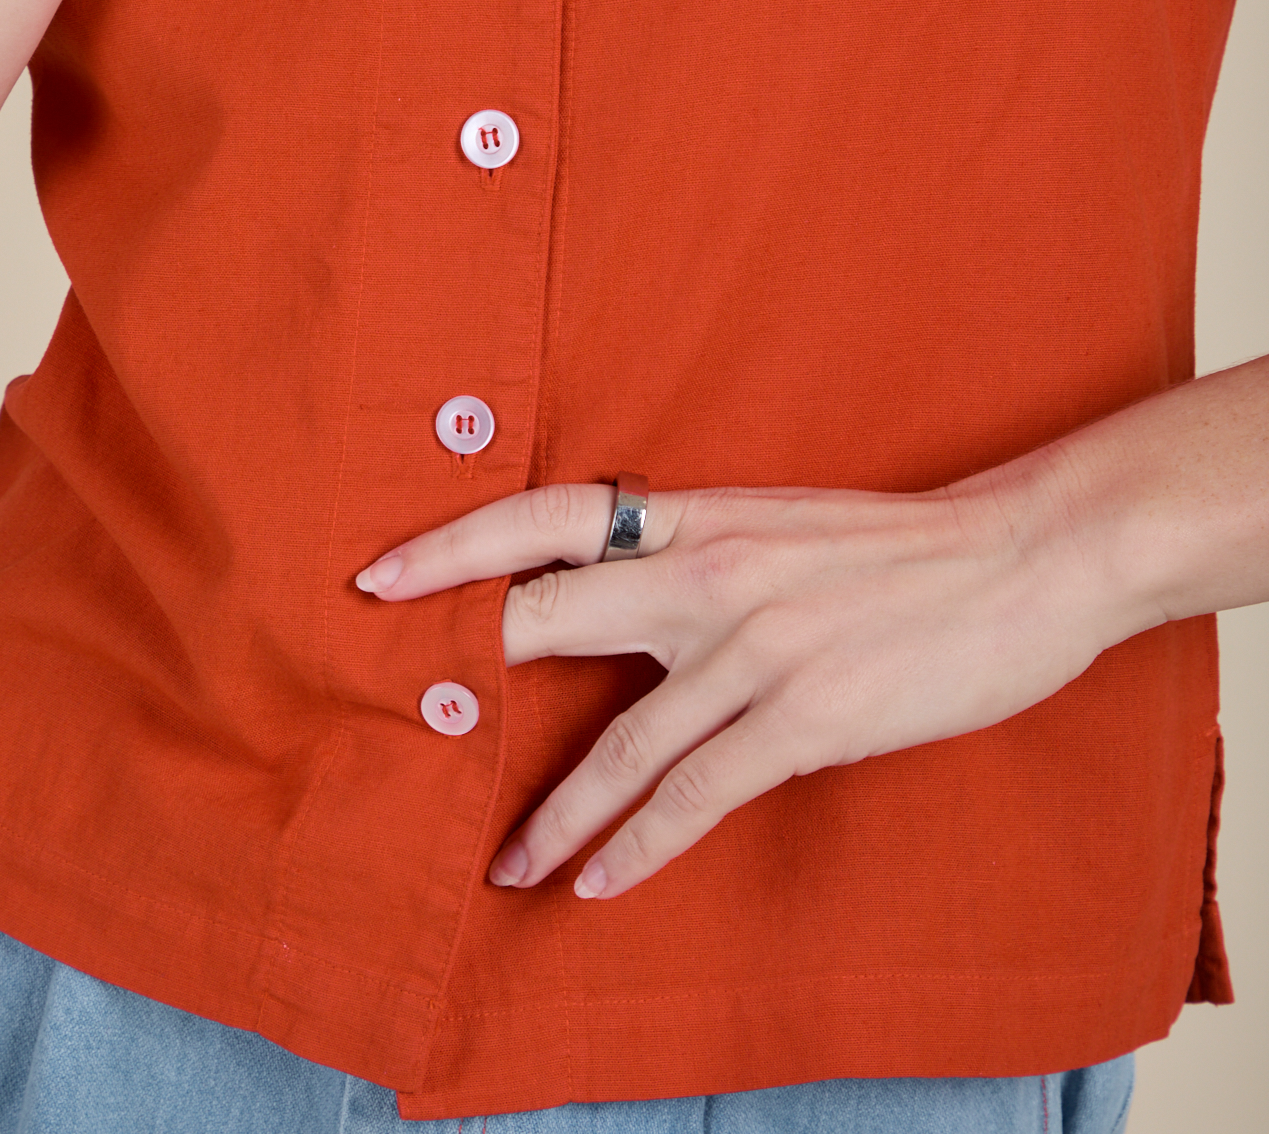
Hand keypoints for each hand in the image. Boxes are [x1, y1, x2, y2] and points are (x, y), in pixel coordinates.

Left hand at [355, 455, 1148, 899]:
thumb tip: (608, 586)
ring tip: (507, 864)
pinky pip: (697, 795)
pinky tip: (600, 881)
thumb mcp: (775, 519)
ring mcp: (755, 647)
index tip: (378, 578)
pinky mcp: (805, 716)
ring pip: (618, 742)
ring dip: (553, 815)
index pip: (544, 516)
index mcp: (696, 517)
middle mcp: (708, 572)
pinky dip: (640, 846)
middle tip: (383, 718)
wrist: (1018, 555)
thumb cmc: (893, 544)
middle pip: (548, 618)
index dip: (453, 543)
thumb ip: (692, 551)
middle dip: (462, 673)